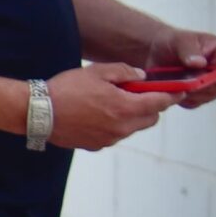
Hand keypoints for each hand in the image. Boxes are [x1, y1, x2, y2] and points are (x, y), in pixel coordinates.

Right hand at [47, 65, 177, 150]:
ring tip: (111, 103)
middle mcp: (122, 127)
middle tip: (138, 94)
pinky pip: (114, 135)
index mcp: (126, 107)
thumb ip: (124, 72)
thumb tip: (141, 77)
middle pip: (151, 119)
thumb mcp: (96, 72)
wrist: (36, 112)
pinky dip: (113, 125)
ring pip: (133, 127)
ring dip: (131, 116)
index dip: (172, 95)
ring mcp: (110, 138)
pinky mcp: (96, 145)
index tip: (178, 90)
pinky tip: (96, 115)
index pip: (160, 103)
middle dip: (151, 106)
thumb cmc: (65, 89)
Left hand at [141, 27, 215, 109]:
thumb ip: (189, 50)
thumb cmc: (173, 42)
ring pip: (212, 95)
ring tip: (178, 78)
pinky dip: (184, 97)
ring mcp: (212, 84)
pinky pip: (196, 102)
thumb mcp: (179, 40)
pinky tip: (175, 87)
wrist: (153, 53)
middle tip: (192, 77)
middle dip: (212, 82)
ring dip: (195, 90)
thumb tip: (199, 63)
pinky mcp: (198, 96)